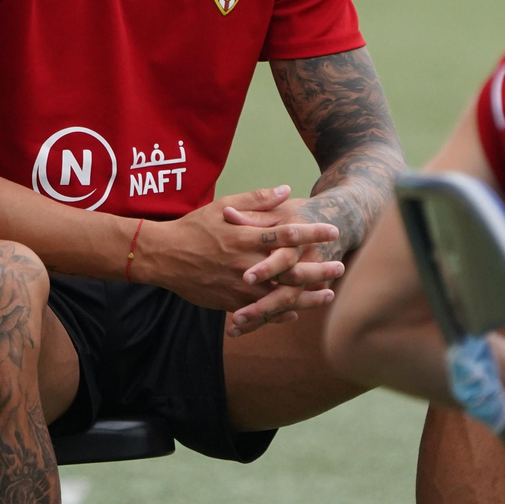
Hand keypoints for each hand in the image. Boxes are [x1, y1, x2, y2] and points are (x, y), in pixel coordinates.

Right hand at [135, 185, 339, 316]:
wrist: (164, 257)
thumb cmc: (194, 227)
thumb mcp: (223, 206)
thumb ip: (256, 200)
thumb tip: (286, 190)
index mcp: (245, 237)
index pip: (285, 234)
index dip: (311, 232)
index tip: (333, 230)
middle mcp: (245, 263)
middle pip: (289, 269)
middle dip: (317, 270)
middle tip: (340, 266)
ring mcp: (238, 286)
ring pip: (279, 295)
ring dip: (306, 297)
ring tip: (327, 295)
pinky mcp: (231, 302)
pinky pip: (261, 311)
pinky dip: (281, 313)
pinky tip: (297, 312)